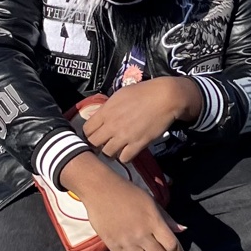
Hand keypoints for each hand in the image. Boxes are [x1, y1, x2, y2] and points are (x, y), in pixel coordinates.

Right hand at [59, 152, 186, 250]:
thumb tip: (181, 230)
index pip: (172, 245)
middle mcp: (141, 234)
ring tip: (141, 249)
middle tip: (155, 247)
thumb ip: (166, 218)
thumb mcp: (150, 201)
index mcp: (153, 221)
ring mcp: (126, 240)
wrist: (100, 189)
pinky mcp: (112, 244)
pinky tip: (128, 248)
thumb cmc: (127, 192)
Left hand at [80, 77, 201, 165]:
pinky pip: (124, 158)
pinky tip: (128, 151)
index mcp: (105, 112)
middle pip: (93, 143)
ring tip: (116, 148)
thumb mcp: (119, 95)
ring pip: (107, 154)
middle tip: (103, 144)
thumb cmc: (143, 92)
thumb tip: (100, 117)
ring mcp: (124, 136)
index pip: (86, 130)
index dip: (89, 134)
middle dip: (96, 145)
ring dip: (110, 152)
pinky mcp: (138, 144)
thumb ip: (107, 108)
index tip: (94, 134)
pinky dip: (125, 156)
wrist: (164, 97)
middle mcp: (112, 125)